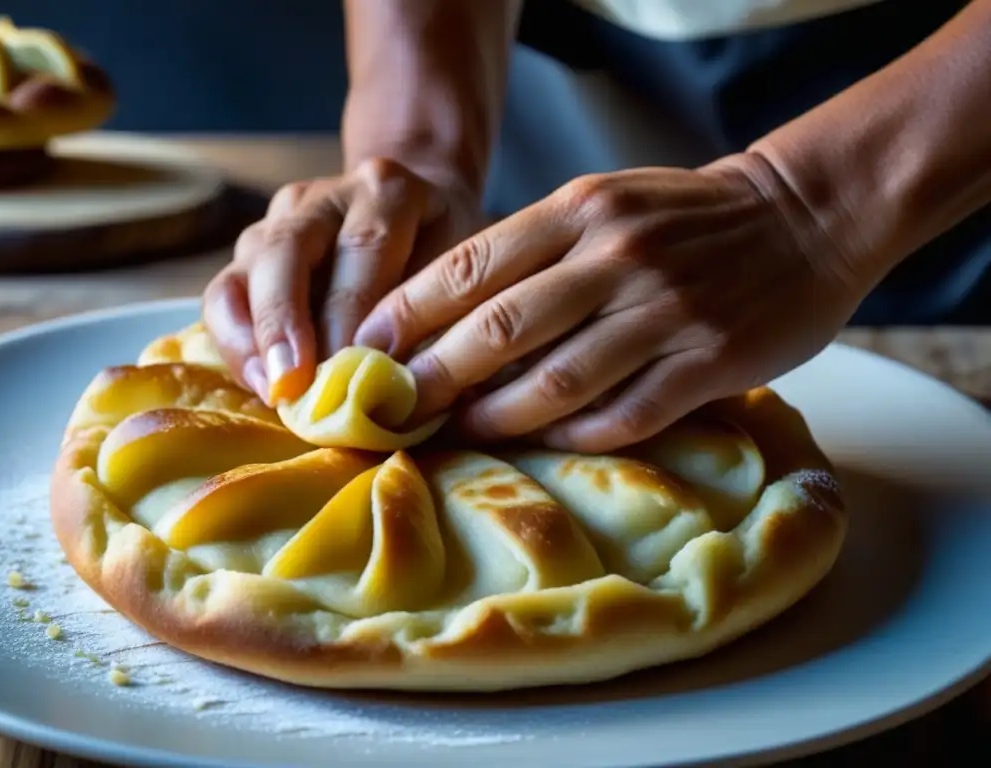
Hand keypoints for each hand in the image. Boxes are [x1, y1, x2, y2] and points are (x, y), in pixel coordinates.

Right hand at [202, 158, 484, 404]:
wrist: (423, 215)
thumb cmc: (447, 258)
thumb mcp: (461, 275)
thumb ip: (439, 321)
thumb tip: (413, 393)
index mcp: (388, 190)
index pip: (363, 246)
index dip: (350, 311)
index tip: (348, 370)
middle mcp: (324, 196)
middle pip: (287, 249)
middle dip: (286, 323)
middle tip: (294, 385)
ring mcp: (278, 221)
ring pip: (246, 272)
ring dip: (254, 339)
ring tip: (273, 392)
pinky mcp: (251, 251)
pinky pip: (226, 295)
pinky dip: (237, 343)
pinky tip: (262, 384)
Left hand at [354, 154, 864, 452]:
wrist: (803, 218)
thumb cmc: (685, 218)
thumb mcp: (606, 203)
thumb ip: (537, 250)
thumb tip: (452, 316)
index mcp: (581, 211)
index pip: (472, 266)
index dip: (411, 314)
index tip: (368, 352)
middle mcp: (617, 257)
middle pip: (501, 327)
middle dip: (435, 376)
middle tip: (393, 410)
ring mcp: (665, 311)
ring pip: (557, 379)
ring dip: (496, 416)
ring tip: (457, 435)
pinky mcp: (709, 361)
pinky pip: (625, 414)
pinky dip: (574, 435)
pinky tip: (542, 444)